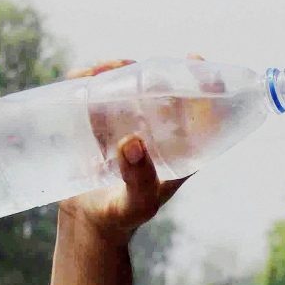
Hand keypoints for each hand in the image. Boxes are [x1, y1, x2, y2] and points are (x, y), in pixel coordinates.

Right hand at [58, 59, 186, 243]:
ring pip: (130, 87)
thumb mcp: (136, 203)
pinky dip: (91, 81)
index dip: (203, 83)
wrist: (89, 226)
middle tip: (126, 66)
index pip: (200, 111)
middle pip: (164, 90)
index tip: (196, 59)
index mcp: (180, 149)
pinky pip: (99, 95)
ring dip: (118, 71)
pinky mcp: (102, 127)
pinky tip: (81, 77)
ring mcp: (129, 126)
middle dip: (151, 69)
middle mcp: (158, 133)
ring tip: (101, 70)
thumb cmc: (122, 218)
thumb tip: (132, 142)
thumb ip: (138, 179)